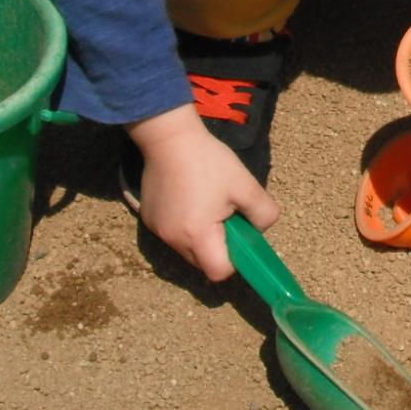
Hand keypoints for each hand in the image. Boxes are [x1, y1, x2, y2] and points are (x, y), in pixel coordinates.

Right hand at [128, 104, 279, 280]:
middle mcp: (174, 240)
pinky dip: (183, 225)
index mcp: (198, 235)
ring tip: (206, 203)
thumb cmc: (208, 161)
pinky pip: (172, 234)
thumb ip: (262, 213)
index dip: (234, 261)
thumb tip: (260, 229)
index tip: (239, 237)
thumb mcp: (245, 185)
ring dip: (200, 236)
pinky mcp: (148, 219)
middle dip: (218, 248)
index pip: (218, 272)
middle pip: (201, 263)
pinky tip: (187, 198)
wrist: (169, 137)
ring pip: (186, 249)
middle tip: (225, 216)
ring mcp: (158, 230)